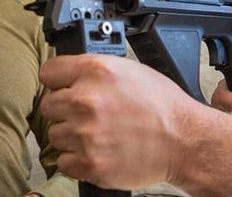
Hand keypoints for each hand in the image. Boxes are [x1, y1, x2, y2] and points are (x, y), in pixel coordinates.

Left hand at [39, 54, 197, 189]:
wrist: (183, 141)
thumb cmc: (161, 106)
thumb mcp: (129, 69)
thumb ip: (93, 70)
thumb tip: (69, 75)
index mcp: (95, 71)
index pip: (48, 73)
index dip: (58, 81)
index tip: (65, 88)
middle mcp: (86, 100)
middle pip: (48, 105)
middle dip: (65, 110)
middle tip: (89, 114)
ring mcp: (85, 134)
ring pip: (55, 135)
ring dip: (72, 136)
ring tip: (99, 134)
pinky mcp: (89, 163)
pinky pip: (63, 161)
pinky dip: (77, 160)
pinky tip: (99, 150)